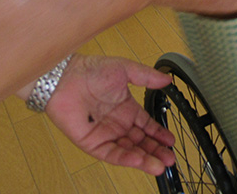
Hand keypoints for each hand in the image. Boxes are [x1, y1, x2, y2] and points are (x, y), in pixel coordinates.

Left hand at [45, 55, 174, 175]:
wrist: (66, 77)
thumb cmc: (91, 70)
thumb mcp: (125, 69)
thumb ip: (147, 77)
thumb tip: (167, 80)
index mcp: (127, 108)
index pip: (147, 126)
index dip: (159, 135)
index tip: (171, 141)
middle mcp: (117, 123)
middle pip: (141, 142)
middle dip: (156, 151)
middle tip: (170, 159)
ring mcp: (105, 134)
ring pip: (128, 151)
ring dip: (144, 159)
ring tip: (159, 166)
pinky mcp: (92, 143)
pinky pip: (111, 153)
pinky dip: (125, 158)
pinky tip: (138, 160)